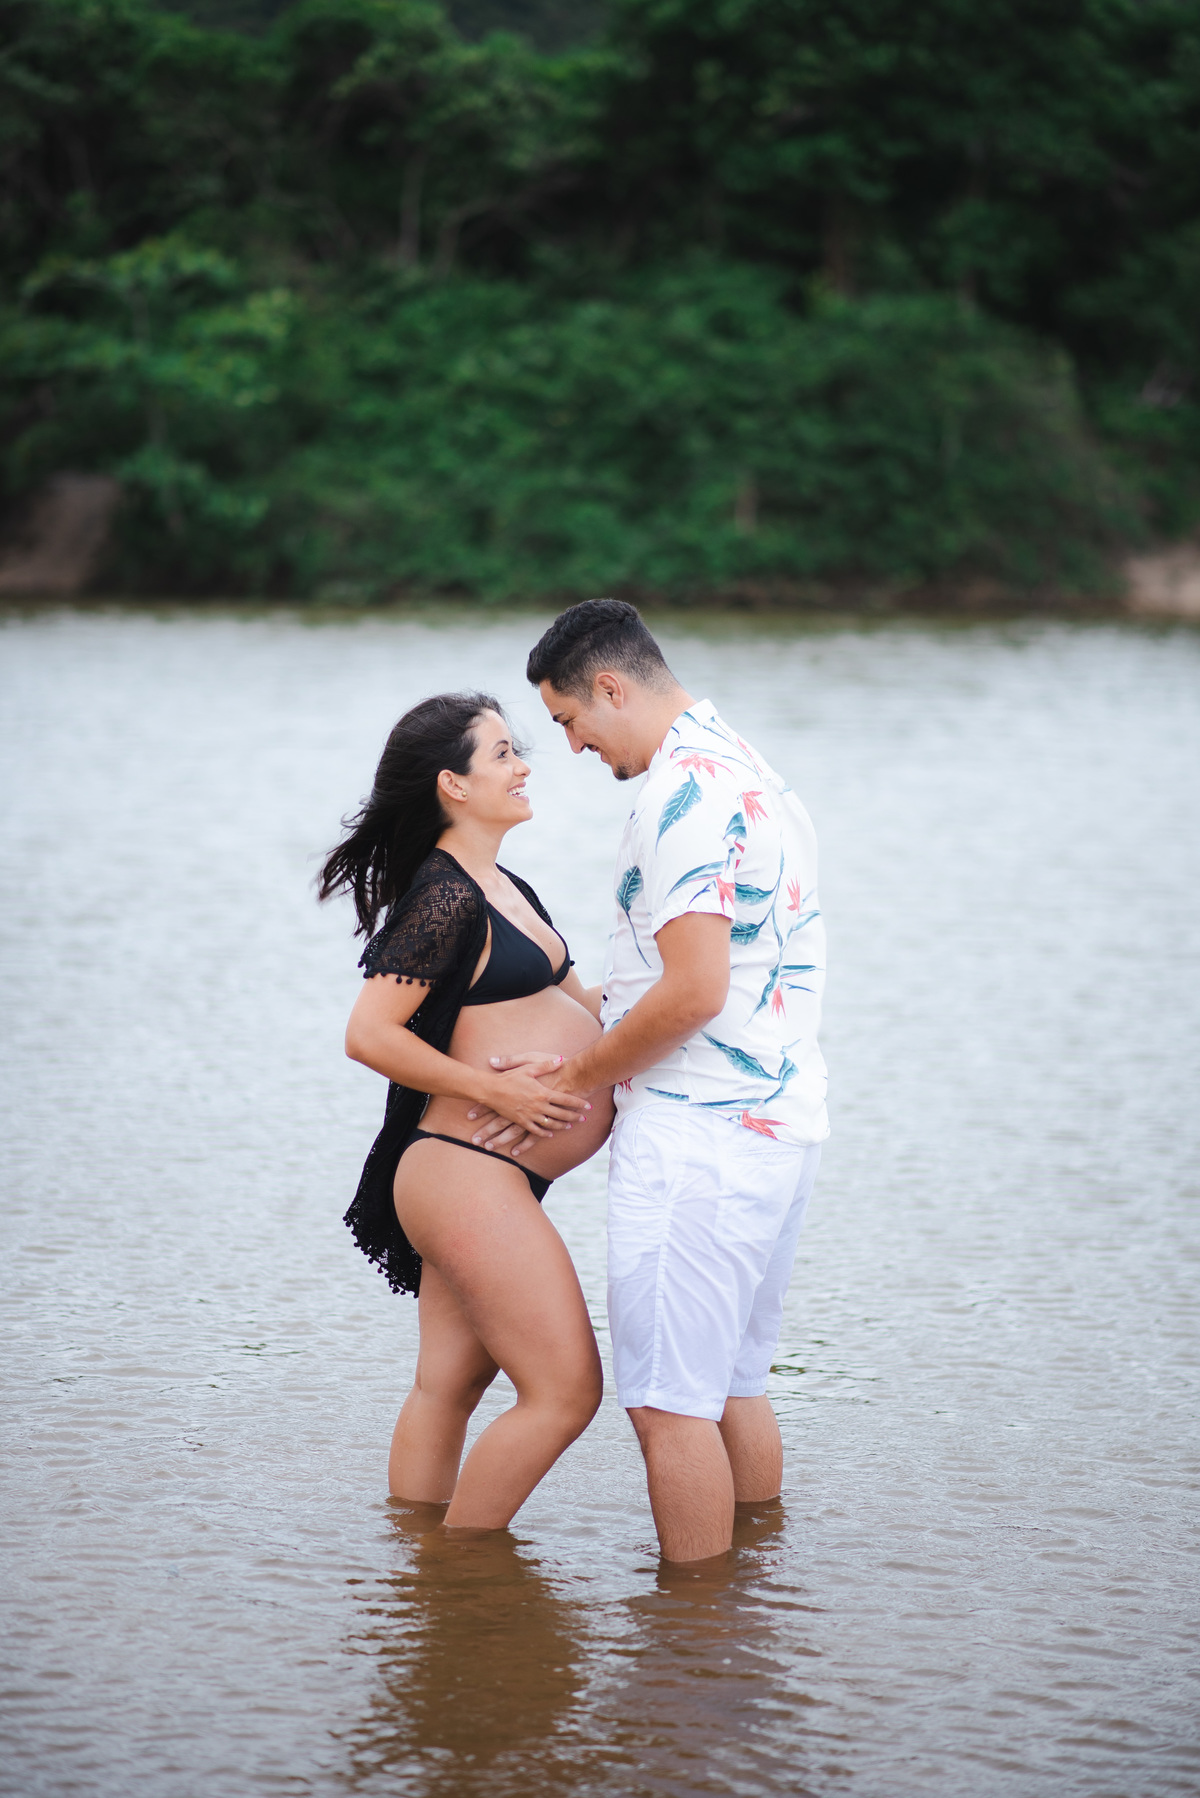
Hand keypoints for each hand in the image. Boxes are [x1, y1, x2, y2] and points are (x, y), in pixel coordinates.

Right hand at [470, 1055, 590, 1147]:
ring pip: (551, 1124)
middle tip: (583, 1118)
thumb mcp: (528, 1067)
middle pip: (561, 1114)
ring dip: (562, 1125)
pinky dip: (545, 1133)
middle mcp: (538, 1106)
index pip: (565, 1100)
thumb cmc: (510, 1077)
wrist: (491, 1090)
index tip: (588, 1106)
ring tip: (570, 1126)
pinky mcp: (522, 1122)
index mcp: (542, 1092)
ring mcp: (530, 1116)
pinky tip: (551, 1133)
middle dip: (574, 1116)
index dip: (578, 1103)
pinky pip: (536, 1130)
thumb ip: (546, 1065)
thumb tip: (562, 1059)